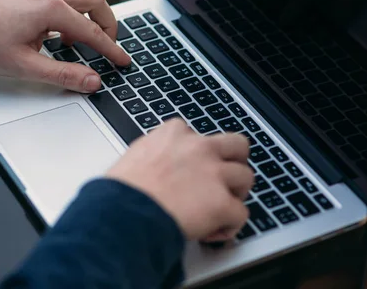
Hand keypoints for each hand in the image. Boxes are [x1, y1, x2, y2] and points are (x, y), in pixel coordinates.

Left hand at [0, 0, 130, 92]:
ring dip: (83, 13)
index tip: (123, 60)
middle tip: (106, 43)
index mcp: (52, 8)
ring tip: (71, 40)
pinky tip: (49, 23)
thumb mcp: (24, 65)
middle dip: (106, 23)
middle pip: (95, 0)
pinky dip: (64, 4)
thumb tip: (91, 81)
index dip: (111, 49)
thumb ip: (62, 74)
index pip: (93, 32)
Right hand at [106, 119, 252, 241]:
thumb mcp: (135, 156)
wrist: (123, 213)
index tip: (193, 168)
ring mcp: (214, 174)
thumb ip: (157, 155)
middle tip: (224, 179)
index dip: (199, 154)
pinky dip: (230, 225)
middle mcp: (199, 148)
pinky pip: (241, 214)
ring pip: (245, 177)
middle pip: (237, 145)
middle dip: (235, 161)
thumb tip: (160, 168)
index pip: (198, 135)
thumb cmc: (121, 191)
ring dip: (234, 194)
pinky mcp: (222, 203)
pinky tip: (212, 232)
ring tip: (218, 209)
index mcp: (174, 134)